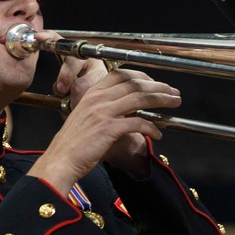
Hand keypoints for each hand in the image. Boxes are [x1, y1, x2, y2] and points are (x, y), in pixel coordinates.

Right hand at [27, 67, 180, 194]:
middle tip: (173, 92)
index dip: (142, 76)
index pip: (121, 74)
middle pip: (134, 84)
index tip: (156, 83)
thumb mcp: (86, 118)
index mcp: (91, 93)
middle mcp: (97, 98)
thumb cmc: (73, 144)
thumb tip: (129, 110)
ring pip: (139, 98)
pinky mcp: (108, 128)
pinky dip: (151, 127)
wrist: (60, 160)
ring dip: (160, 100)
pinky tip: (157, 133)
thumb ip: (104, 109)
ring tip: (174, 104)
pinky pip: (137, 122)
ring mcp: (103, 112)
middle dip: (158, 87)